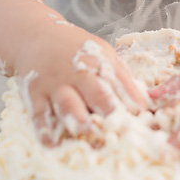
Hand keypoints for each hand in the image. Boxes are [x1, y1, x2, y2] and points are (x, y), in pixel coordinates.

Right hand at [14, 35, 148, 146]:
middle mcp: (78, 73)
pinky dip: (45, 130)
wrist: (35, 37)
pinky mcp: (34, 94)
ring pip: (68, 105)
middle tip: (120, 128)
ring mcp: (55, 84)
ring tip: (90, 137)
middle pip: (96, 93)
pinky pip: (40, 114)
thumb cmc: (76, 50)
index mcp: (99, 62)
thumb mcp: (103, 54)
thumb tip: (144, 103)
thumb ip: (121, 77)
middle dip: (109, 111)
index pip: (120, 82)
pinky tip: (52, 143)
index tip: (145, 116)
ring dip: (79, 122)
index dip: (133, 100)